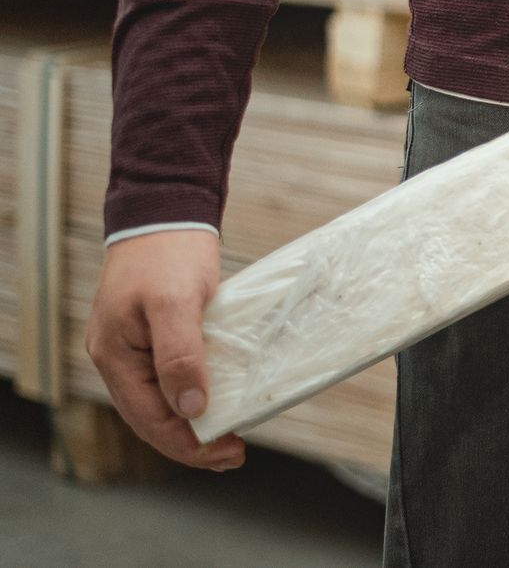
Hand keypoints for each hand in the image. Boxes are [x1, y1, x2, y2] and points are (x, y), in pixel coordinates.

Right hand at [85, 228, 244, 470]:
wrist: (166, 211)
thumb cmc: (168, 253)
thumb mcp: (175, 304)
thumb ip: (180, 356)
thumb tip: (190, 408)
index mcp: (115, 356)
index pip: (149, 419)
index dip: (187, 443)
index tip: (227, 453)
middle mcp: (118, 358)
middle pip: (152, 418)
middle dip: (191, 442)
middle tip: (234, 454)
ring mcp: (133, 347)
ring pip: (160, 402)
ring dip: (192, 423)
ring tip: (228, 439)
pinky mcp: (153, 336)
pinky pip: (168, 379)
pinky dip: (191, 396)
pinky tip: (216, 402)